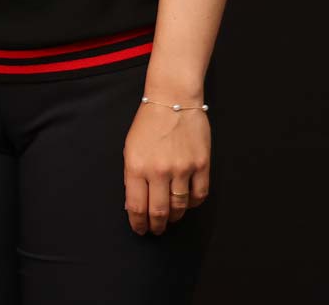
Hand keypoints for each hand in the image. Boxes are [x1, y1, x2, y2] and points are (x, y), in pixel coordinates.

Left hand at [123, 100, 210, 234]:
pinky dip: (193, 204)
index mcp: (136, 166)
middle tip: (156, 230)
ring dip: (174, 217)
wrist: (173, 101)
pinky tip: (186, 204)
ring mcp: (182, 169)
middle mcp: (159, 170)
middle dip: (156, 225)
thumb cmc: (147, 124)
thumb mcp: (130, 149)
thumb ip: (131, 177)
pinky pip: (199, 195)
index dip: (138, 223)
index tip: (140, 229)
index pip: (136, 206)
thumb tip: (134, 204)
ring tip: (170, 219)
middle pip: (159, 211)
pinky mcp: (202, 165)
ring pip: (180, 206)